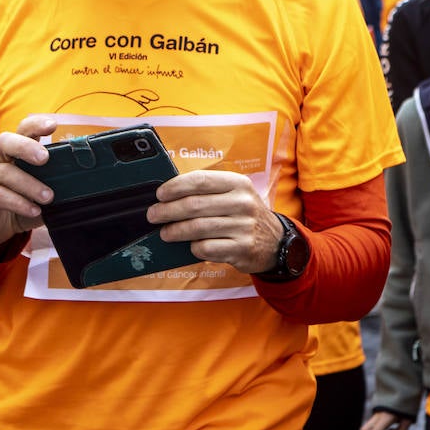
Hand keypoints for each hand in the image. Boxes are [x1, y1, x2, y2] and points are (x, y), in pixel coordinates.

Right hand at [0, 115, 57, 246]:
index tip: (53, 125)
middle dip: (25, 147)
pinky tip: (34, 210)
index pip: (23, 130)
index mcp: (15, 152)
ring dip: (29, 184)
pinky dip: (18, 203)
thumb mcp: (40, 188)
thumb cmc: (23, 201)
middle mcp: (0, 160)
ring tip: (48, 197)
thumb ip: (55, 181)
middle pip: (5, 142)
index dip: (35, 125)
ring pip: (4, 172)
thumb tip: (80, 180)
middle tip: (44, 158)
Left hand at [147, 170, 283, 273]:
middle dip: (167, 210)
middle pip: (194, 205)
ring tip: (165, 232)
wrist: (276, 242)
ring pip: (197, 228)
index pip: (200, 180)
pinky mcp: (241, 249)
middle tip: (153, 215)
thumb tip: (169, 194)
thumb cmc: (245, 214)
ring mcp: (243, 227)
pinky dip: (193, 247)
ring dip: (175, 231)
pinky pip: (206, 248)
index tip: (160, 194)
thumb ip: (208, 191)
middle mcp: (242, 203)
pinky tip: (191, 245)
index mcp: (238, 183)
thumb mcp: (235, 194)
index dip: (175, 186)